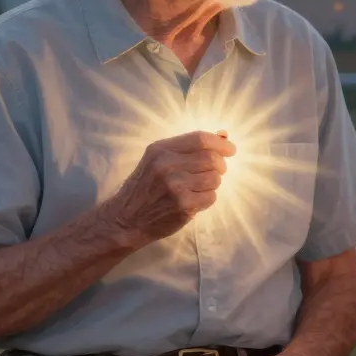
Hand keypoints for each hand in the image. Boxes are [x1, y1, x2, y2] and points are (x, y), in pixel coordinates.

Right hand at [100, 130, 236, 243]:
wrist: (125, 219)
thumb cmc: (145, 187)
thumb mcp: (157, 160)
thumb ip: (188, 148)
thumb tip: (224, 136)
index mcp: (161, 149)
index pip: (200, 139)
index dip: (220, 143)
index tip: (231, 149)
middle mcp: (167, 165)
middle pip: (212, 158)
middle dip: (220, 165)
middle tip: (217, 171)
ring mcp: (175, 186)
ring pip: (215, 178)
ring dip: (213, 183)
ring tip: (199, 187)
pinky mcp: (183, 205)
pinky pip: (211, 197)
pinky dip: (208, 198)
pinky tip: (194, 200)